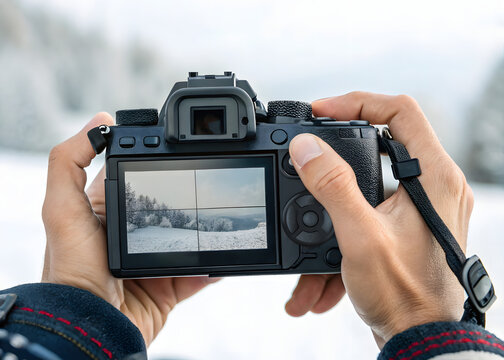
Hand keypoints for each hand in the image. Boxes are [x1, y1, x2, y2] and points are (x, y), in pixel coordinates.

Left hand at [41, 113, 218, 344]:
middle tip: (213, 187)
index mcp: (109, 209)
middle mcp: (134, 232)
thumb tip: (99, 121)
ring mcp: (155, 258)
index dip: (157, 163)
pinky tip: (228, 255)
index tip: (180, 151)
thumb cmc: (71, 268)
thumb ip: (69, 161)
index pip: (138, 176)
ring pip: (190, 238)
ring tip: (226, 218)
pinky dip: (216, 266)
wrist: (90, 326)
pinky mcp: (170, 285)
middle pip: (171, 207)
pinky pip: (201, 272)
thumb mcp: (61, 208)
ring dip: (208, 230)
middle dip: (192, 198)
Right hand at [285, 93, 472, 346]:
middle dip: (335, 157)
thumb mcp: (360, 236)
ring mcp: (418, 208)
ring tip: (304, 239)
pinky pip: (365, 214)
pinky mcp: (404, 227)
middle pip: (379, 143)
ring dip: (330, 211)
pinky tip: (320, 274)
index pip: (400, 111)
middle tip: (307, 157)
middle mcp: (431, 187)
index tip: (322, 112)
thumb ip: (332, 186)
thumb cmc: (406, 295)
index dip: (358, 102)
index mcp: (432, 177)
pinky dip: (339, 235)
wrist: (420, 340)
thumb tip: (307, 148)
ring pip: (365, 186)